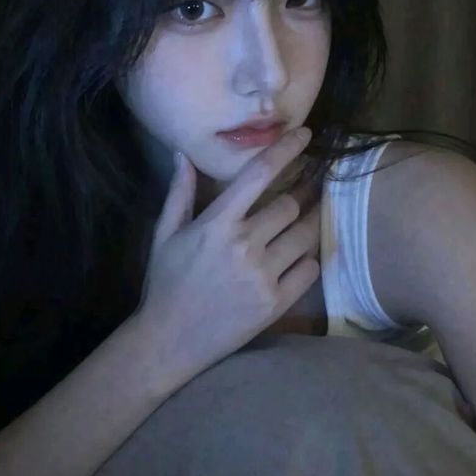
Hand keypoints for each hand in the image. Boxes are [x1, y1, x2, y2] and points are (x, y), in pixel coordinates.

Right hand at [137, 127, 320, 384]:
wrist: (169, 341)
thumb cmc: (166, 282)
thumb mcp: (164, 234)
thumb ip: (179, 192)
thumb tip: (182, 153)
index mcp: (217, 224)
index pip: (259, 175)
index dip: (286, 150)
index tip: (305, 135)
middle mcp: (244, 245)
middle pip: (290, 205)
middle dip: (299, 195)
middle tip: (307, 187)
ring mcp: (263, 276)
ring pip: (305, 235)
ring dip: (310, 222)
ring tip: (310, 216)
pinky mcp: (276, 303)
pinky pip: (309, 269)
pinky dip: (309, 259)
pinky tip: (299, 255)